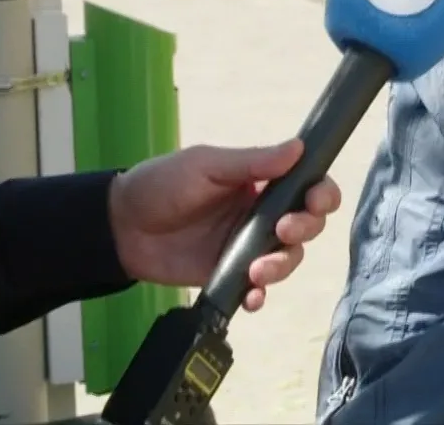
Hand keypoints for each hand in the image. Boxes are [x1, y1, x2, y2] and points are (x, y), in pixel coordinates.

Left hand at [106, 138, 341, 311]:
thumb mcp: (205, 166)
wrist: (121, 227)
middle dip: (305, 229)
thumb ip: (251, 162)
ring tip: (257, 270)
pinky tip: (251, 296)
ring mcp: (245, 247)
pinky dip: (260, 295)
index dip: (321, 194)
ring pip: (286, 260)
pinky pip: (256, 290)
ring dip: (282, 266)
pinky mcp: (228, 276)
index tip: (315, 200)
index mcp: (259, 183)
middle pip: (306, 225)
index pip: (306, 186)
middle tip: (283, 231)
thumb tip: (298, 147)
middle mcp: (259, 215)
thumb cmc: (161, 184)